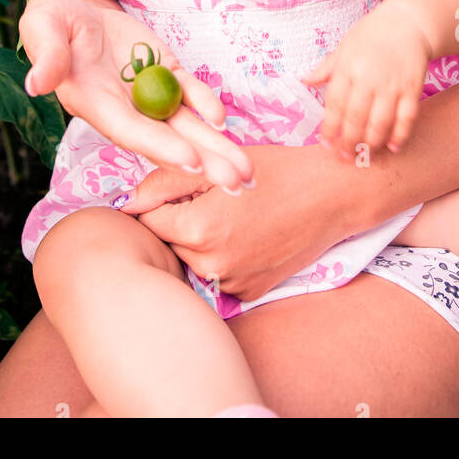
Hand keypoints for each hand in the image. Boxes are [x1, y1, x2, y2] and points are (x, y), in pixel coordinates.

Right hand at [19, 0, 253, 189]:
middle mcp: (125, 108)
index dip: (160, 147)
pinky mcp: (164, 71)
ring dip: (218, 148)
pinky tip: (222, 120)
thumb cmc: (50, 22)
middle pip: (170, 141)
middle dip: (206, 164)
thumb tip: (37, 83)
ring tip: (248, 173)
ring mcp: (148, 92)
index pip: (132, 131)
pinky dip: (206, 103)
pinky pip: (189, 92)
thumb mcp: (42, 28)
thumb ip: (47, 56)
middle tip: (240, 187)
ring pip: (188, 125)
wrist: (73, 10)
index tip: (192, 163)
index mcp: (94, 104)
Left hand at [121, 145, 348, 303]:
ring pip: (192, 260)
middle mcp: (212, 265)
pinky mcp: (250, 293)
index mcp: (199, 229)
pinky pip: (218, 275)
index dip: (160, 200)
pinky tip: (247, 234)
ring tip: (232, 215)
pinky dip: (223, 256)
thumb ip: (166, 181)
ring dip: (199, 239)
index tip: (181, 188)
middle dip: (179, 220)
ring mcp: (233, 284)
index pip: (148, 220)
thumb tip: (126, 202)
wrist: (332, 195)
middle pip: (169, 242)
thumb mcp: (218, 164)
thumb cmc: (277, 171)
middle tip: (212, 198)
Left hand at [303, 9, 432, 158]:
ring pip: (380, 122)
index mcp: (347, 67)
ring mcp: (392, 84)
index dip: (330, 128)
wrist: (407, 22)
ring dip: (371, 143)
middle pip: (356, 118)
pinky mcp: (412, 88)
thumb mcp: (343, 47)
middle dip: (349, 142)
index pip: (335, 104)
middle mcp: (368, 78)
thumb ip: (326, 69)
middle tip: (345, 157)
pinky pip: (406, 117)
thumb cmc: (371, 35)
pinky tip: (392, 147)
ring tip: (365, 156)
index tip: (327, 145)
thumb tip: (304, 81)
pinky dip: (400, 135)